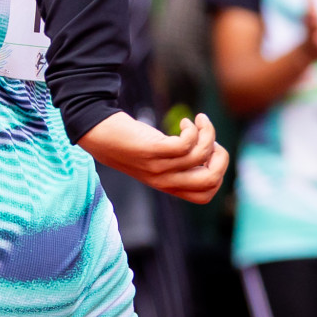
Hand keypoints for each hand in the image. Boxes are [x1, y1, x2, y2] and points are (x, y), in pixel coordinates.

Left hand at [77, 111, 227, 204]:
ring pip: (200, 157)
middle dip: (221, 157)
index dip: (217, 174)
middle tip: (211, 139)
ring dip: (207, 134)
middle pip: (210, 180)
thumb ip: (175, 164)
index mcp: (167, 186)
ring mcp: (157, 167)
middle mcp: (163, 180)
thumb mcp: (155, 160)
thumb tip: (208, 153)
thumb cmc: (128, 143)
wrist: (96, 133)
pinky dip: (192, 130)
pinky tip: (183, 122)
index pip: (204, 196)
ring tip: (198, 121)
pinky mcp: (150, 150)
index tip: (209, 152)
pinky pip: (184, 145)